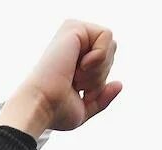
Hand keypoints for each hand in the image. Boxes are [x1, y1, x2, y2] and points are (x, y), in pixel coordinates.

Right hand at [0, 19, 121, 137]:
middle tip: (76, 83)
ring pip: (111, 45)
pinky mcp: (74, 27)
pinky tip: (80, 64)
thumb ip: (103, 98)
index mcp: (73, 59)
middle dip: (100, 75)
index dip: (99, 82)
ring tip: (75, 75)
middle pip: (112, 52)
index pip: (106, 63)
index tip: (78, 91)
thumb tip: (119, 84)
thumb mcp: (85, 108)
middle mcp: (72, 43)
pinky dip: (99, 56)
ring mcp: (72, 33)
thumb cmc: (56, 110)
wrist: (42, 106)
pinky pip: (107, 35)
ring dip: (98, 69)